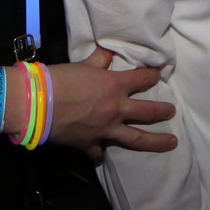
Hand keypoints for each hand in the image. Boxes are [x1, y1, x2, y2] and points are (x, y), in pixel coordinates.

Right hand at [46, 47, 176, 161]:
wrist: (37, 103)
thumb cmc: (60, 79)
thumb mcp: (83, 64)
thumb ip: (99, 60)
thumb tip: (108, 52)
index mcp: (114, 86)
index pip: (141, 79)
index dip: (151, 76)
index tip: (159, 75)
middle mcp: (115, 109)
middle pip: (148, 112)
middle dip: (163, 111)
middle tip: (172, 112)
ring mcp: (105, 130)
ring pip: (136, 139)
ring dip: (156, 141)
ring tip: (171, 142)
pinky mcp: (89, 145)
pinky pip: (98, 153)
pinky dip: (100, 155)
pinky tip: (101, 157)